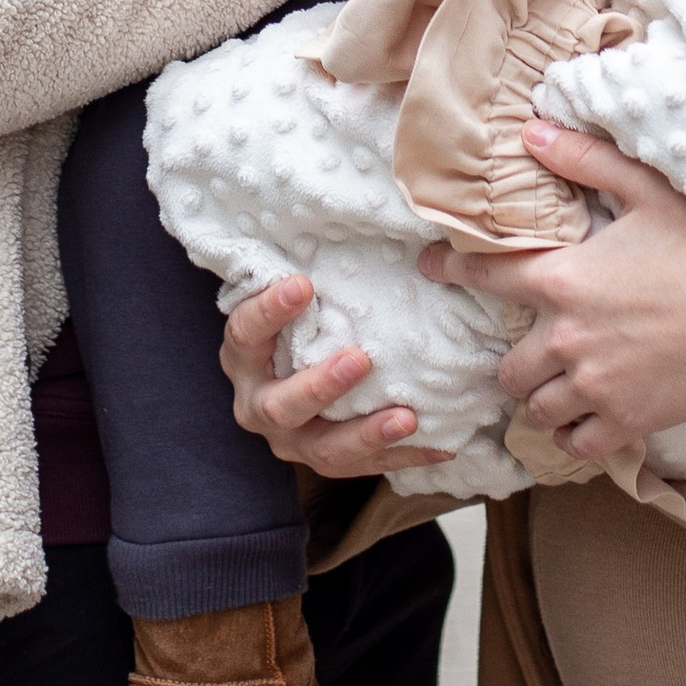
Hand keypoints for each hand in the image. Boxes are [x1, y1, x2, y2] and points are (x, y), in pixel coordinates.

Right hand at [218, 271, 454, 479]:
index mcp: (244, 358)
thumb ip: (301, 280)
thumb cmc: (295, 326)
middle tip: (359, 359)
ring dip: (367, 434)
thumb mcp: (286, 305)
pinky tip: (442, 443)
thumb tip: (346, 217)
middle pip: (282, 406)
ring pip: (324, 450)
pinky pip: (365, 468)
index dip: (269, 311)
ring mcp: (291, 441)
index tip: (303, 284)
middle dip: (320, 386)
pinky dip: (404, 457)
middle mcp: (259, 405)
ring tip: (408, 416)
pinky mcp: (325, 462)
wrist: (283, 382)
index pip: (246, 333)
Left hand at [418, 118, 685, 464]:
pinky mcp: (628, 422)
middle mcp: (568, 338)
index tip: (427, 266)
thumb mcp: (649, 190)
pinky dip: (573, 433)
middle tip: (530, 345)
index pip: (485, 275)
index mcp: (565, 278)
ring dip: (542, 395)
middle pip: (507, 365)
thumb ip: (585, 160)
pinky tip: (585, 417)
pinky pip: (576, 444)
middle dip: (513, 356)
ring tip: (557, 383)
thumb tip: (532, 131)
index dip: (448, 268)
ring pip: (536, 407)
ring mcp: (596, 386)